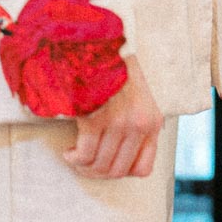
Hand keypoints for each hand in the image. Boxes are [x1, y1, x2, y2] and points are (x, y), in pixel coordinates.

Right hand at [64, 56, 163, 179]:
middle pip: (117, 171)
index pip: (143, 169)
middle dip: (97, 173)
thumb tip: (122, 157)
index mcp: (152, 122)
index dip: (122, 172)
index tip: (107, 164)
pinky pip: (84, 155)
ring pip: (99, 166)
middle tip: (85, 165)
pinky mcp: (95, 118)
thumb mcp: (140, 99)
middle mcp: (138, 125)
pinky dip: (74, 158)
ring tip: (75, 156)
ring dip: (83, 167)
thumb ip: (137, 125)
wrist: (98, 48)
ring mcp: (118, 123)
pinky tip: (69, 150)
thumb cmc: (114, 74)